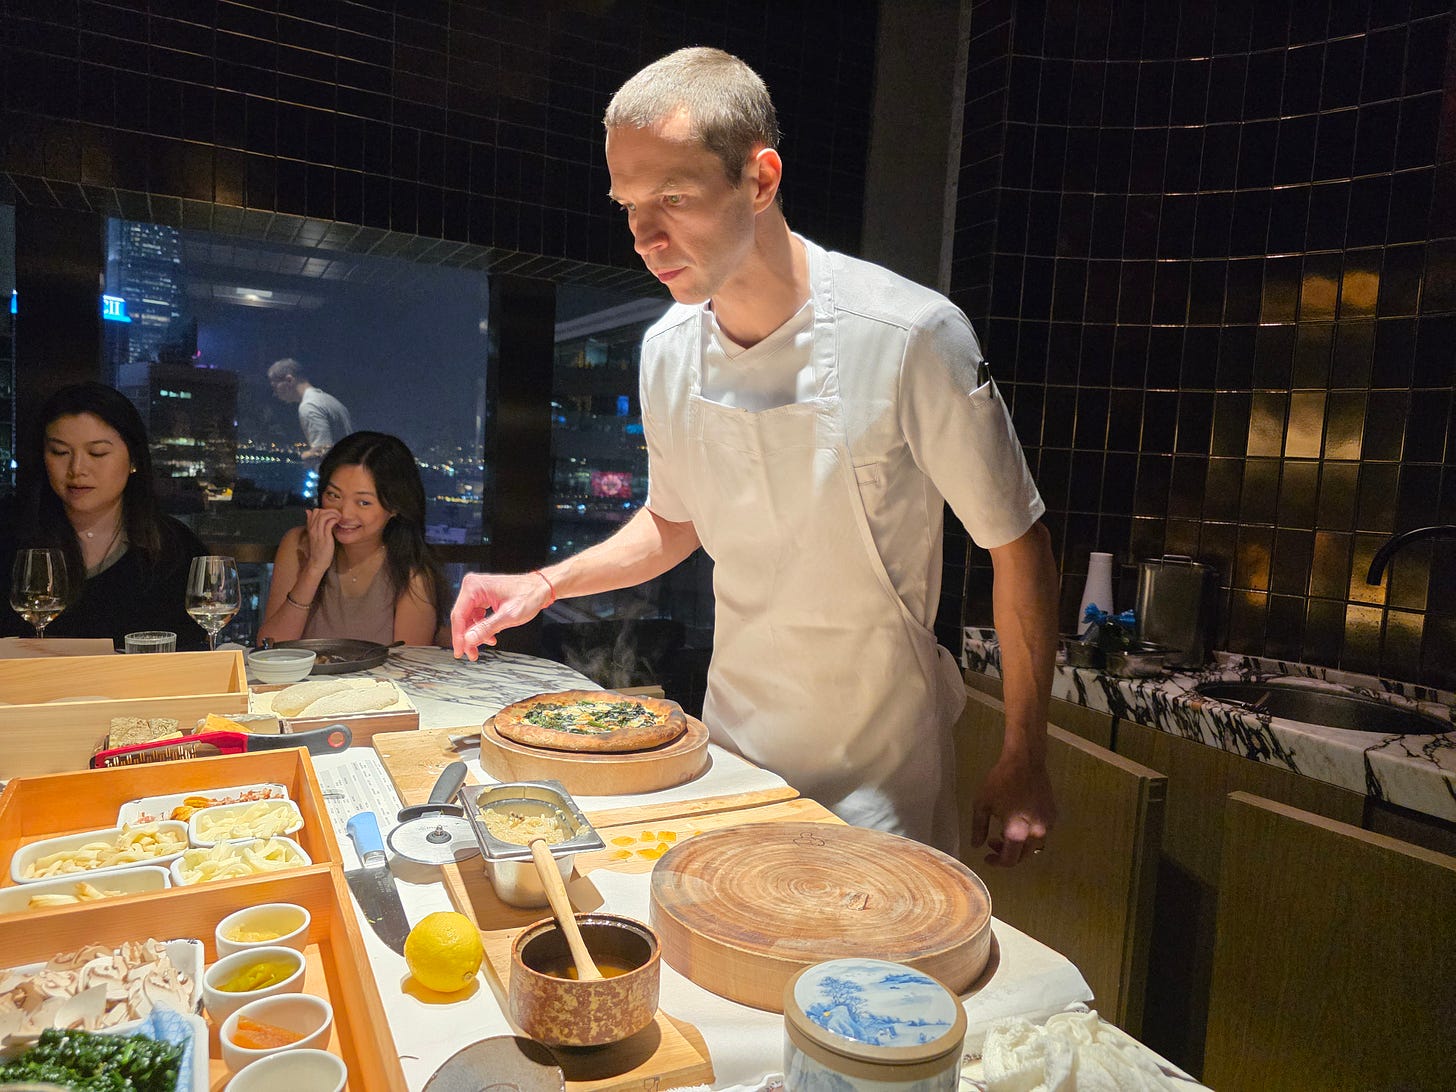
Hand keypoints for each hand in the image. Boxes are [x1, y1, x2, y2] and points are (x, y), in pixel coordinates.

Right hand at [302, 508, 340, 575]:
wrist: (317, 562)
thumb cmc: (318, 550)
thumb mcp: (315, 536)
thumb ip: (313, 525)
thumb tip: (308, 512)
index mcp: (311, 528)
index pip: (314, 511)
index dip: (325, 510)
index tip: (332, 514)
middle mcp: (313, 529)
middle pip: (319, 512)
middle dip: (330, 510)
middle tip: (338, 515)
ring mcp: (318, 533)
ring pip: (323, 516)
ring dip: (333, 514)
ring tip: (339, 517)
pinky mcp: (325, 537)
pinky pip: (329, 523)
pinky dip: (334, 519)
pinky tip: (338, 522)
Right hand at [450, 572, 552, 659]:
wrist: (540, 588)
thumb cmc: (529, 595)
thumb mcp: (508, 616)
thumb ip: (487, 628)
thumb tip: (469, 638)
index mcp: (475, 587)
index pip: (459, 615)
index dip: (458, 636)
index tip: (460, 651)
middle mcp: (473, 586)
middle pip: (462, 617)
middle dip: (467, 637)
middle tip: (470, 653)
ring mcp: (478, 591)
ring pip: (468, 618)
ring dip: (475, 634)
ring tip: (484, 645)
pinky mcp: (483, 596)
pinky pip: (476, 615)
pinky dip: (481, 627)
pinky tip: (489, 636)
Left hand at [970, 751, 1056, 867]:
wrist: (1025, 762)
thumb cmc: (1001, 781)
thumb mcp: (982, 804)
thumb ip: (979, 828)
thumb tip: (977, 846)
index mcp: (1017, 832)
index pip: (1009, 860)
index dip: (996, 862)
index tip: (987, 857)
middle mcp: (1036, 833)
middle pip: (1022, 856)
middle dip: (1007, 854)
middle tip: (993, 842)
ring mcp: (1048, 825)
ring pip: (1033, 847)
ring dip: (1019, 845)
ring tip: (1005, 831)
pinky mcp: (1054, 816)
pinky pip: (1041, 834)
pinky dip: (1029, 835)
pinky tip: (1020, 821)